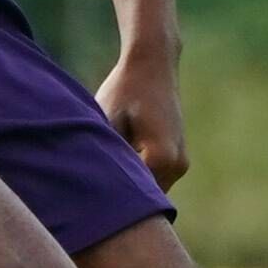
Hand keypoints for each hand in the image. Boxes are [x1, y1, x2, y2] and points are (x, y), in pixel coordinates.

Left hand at [97, 47, 189, 187]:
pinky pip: (154, 179)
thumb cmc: (125, 89)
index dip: (106, 200)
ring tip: (102, 177)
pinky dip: (137, 177)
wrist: (153, 63)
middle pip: (142, 200)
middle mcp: (177, 166)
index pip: (131, 198)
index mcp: (161, 158)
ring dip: (130, 187)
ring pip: (149, 191)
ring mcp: (181, 164)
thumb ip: (103, 156)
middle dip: (119, 198)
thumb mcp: (106, 122)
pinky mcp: (178, 158)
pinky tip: (117, 164)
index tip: (86, 204)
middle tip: (89, 197)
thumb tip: (87, 185)